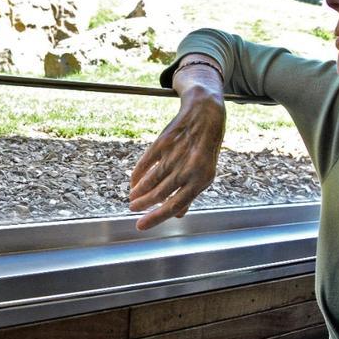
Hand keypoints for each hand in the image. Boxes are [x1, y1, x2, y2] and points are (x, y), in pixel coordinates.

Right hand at [129, 61, 225, 230]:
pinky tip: (133, 181)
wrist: (205, 113)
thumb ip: (191, 193)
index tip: (140, 225)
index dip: (156, 217)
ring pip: (151, 180)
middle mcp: (188, 169)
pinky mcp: (163, 142)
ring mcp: (174, 155)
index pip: (175, 205)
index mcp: (201, 180)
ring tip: (132, 199)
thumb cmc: (206, 147)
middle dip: (142, 204)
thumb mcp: (206, 171)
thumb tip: (177, 214)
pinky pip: (146, 163)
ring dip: (138, 191)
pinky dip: (137, 174)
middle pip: (159, 194)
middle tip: (132, 209)